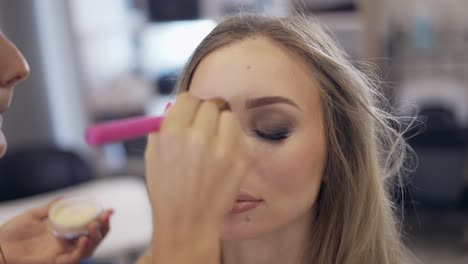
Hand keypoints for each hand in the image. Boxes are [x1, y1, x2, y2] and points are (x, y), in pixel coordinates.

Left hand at [0, 199, 112, 263]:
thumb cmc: (10, 234)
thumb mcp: (33, 216)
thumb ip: (51, 208)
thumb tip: (65, 198)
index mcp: (63, 233)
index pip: (88, 227)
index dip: (100, 219)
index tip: (108, 209)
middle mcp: (66, 244)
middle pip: (94, 238)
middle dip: (104, 227)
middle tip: (106, 216)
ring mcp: (62, 253)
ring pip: (89, 249)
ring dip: (96, 237)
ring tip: (95, 224)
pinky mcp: (57, 262)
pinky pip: (75, 258)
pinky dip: (82, 249)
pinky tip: (84, 239)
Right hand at [145, 93, 248, 261]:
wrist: (188, 222)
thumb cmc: (167, 189)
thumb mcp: (153, 155)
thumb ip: (164, 127)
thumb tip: (178, 105)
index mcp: (172, 132)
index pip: (189, 99)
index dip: (189, 106)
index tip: (190, 114)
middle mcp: (198, 137)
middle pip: (210, 104)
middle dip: (206, 113)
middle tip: (204, 126)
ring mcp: (222, 149)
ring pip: (228, 116)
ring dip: (221, 124)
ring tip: (214, 141)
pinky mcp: (240, 159)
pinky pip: (240, 135)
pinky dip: (232, 140)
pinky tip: (223, 154)